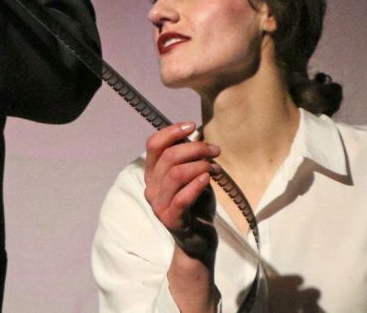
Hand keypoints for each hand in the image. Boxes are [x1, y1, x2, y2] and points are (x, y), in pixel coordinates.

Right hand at [143, 122, 219, 262]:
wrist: (197, 241)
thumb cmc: (195, 206)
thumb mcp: (192, 178)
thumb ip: (189, 161)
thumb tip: (197, 138)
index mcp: (152, 174)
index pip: (154, 145)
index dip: (171, 131)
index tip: (191, 126)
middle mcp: (151, 187)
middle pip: (168, 156)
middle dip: (194, 148)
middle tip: (214, 150)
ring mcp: (158, 204)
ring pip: (175, 174)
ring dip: (199, 165)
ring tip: (214, 166)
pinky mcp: (170, 219)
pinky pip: (182, 197)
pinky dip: (196, 184)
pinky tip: (208, 178)